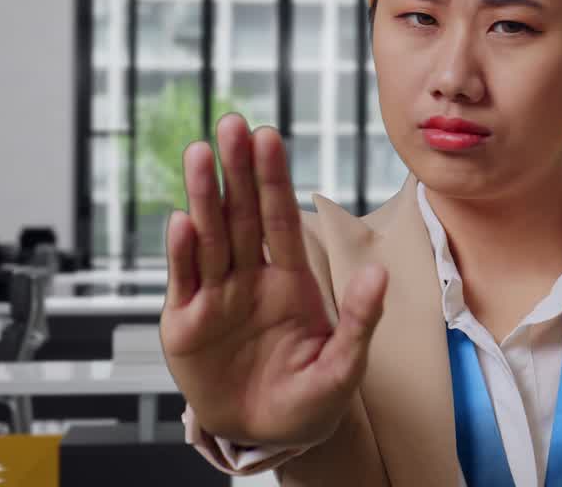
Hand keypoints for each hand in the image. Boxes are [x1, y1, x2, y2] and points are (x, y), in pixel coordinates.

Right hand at [160, 113, 388, 447]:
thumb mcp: (345, 363)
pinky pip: (183, 284)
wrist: (268, 435)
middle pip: (240, 216)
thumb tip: (379, 274)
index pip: (280, 219)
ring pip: (209, 239)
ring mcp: (215, 298)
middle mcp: (248, 279)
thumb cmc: (310, 398)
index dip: (273, 178)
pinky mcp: (185, 326)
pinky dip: (182, 254)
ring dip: (204, 196)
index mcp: (288, 279)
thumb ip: (360, 319)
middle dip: (236, 171)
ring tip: (200, 153)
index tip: (269, 136)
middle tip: (231, 124)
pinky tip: (182, 220)